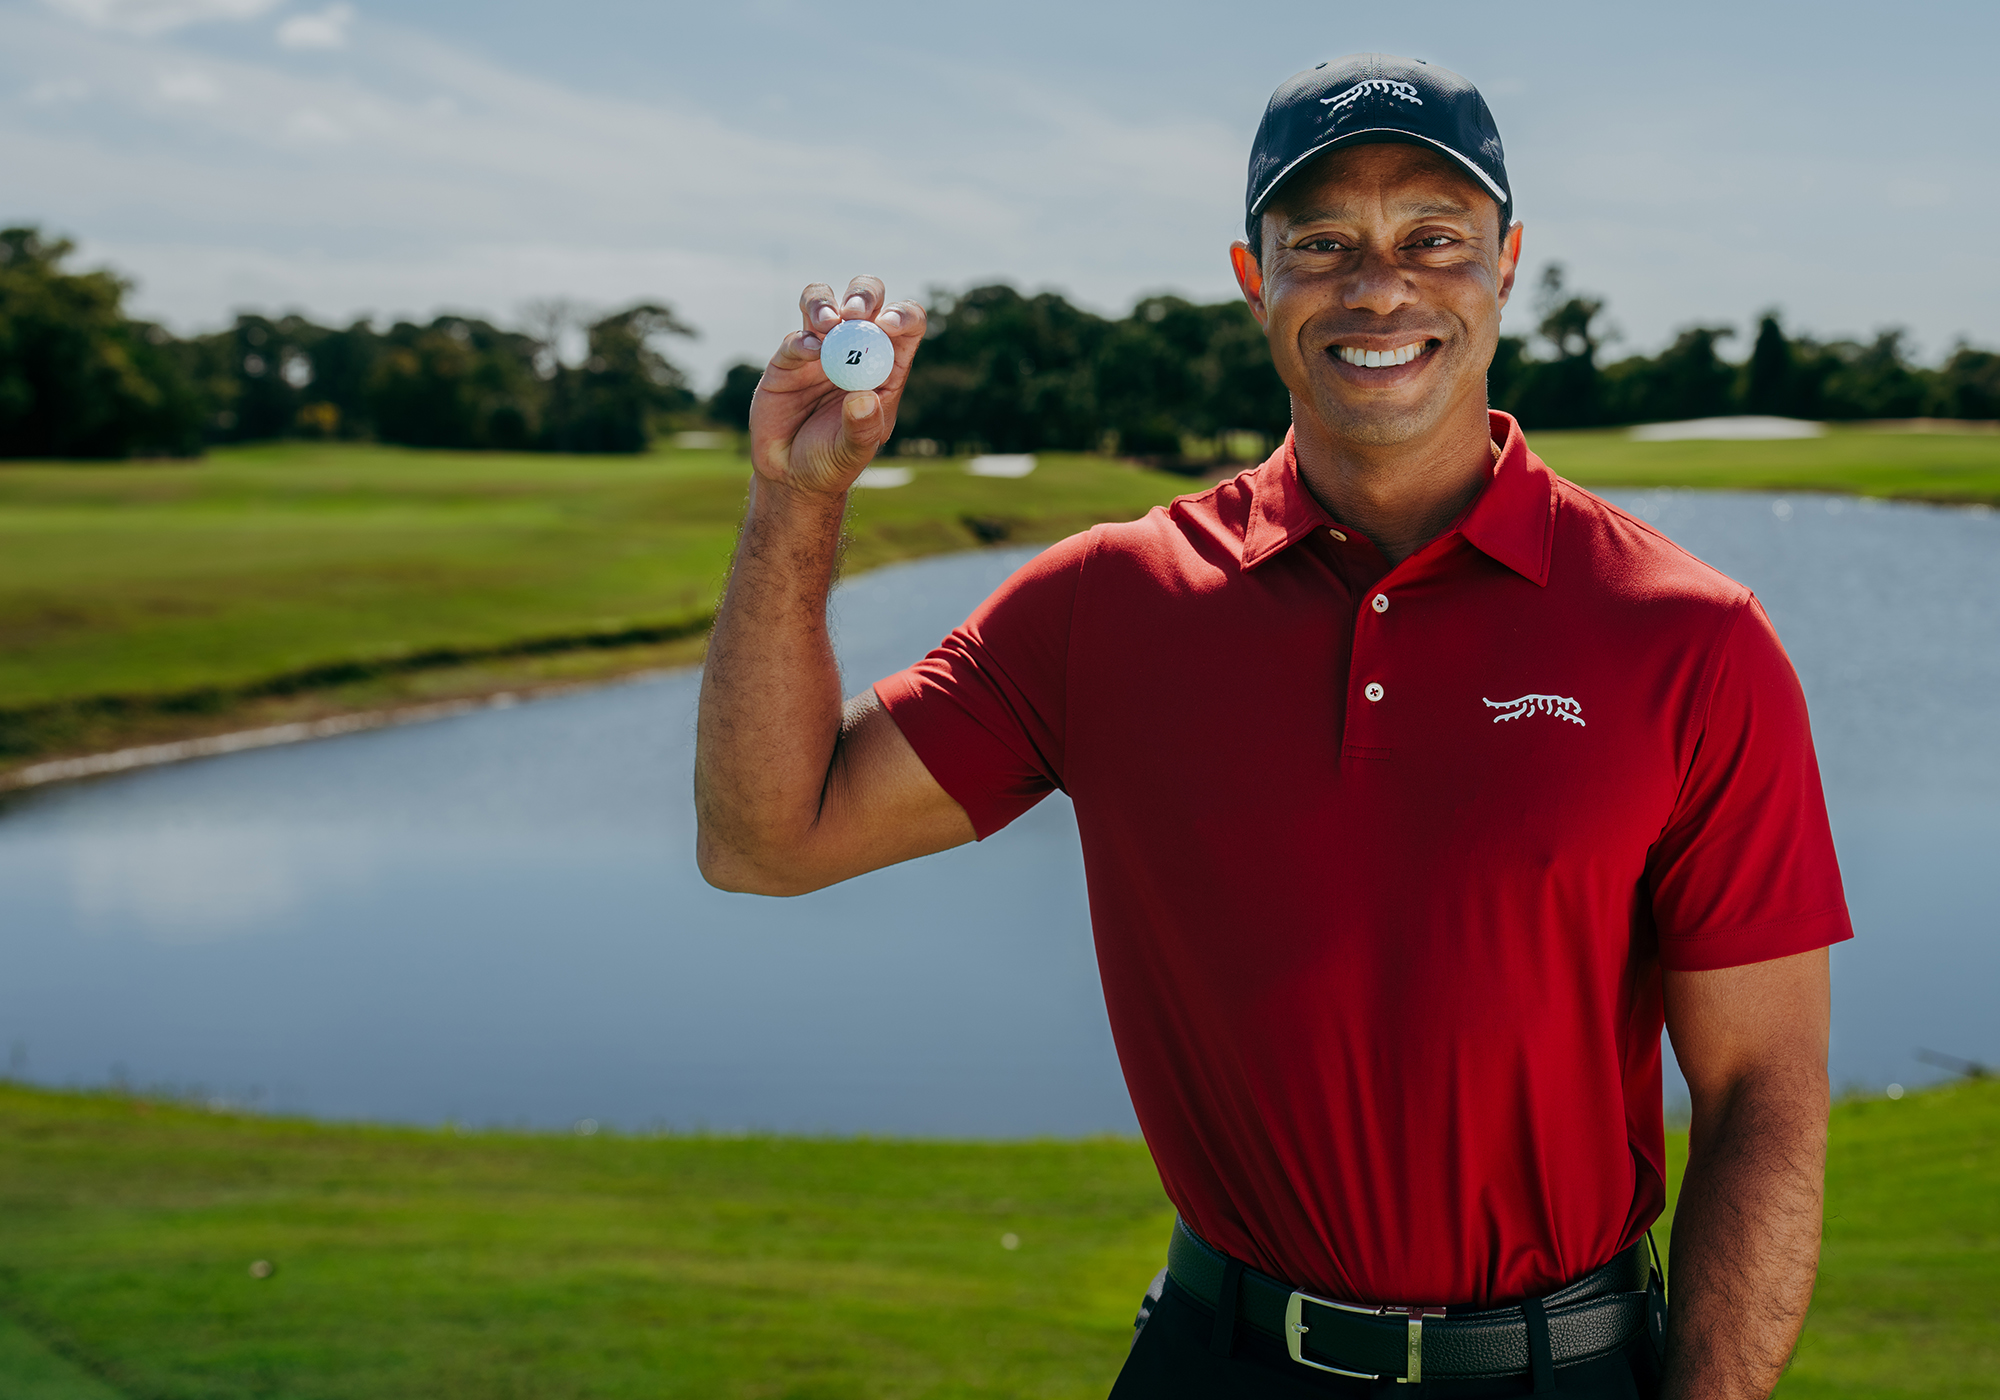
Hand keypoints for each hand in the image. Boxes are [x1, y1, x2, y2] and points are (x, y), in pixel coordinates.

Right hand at [748, 276, 926, 495]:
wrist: (790, 474)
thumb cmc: (833, 462)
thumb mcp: (853, 451)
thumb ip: (862, 427)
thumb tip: (865, 397)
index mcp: (886, 365)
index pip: (905, 327)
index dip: (902, 316)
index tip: (889, 324)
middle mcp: (855, 349)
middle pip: (865, 299)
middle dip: (863, 295)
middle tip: (854, 313)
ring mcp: (820, 350)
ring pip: (824, 302)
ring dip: (825, 303)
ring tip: (827, 323)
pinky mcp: (788, 359)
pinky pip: (796, 336)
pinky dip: (802, 338)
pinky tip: (808, 351)